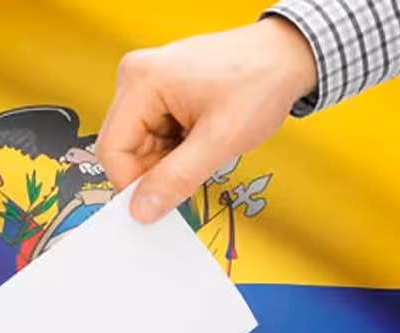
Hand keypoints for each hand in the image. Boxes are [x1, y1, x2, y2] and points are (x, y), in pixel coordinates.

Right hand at [96, 16, 316, 223]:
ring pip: (141, 147)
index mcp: (142, 82)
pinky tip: (203, 140)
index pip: (112, 151)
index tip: (156, 206)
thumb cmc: (261, 81)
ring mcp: (149, 84)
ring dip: (169, 161)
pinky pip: (156, 136)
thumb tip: (142, 209)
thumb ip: (177, 178)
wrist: (287, 57)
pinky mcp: (162, 92)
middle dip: (155, 172)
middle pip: (125, 149)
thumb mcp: (220, 140)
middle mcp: (137, 78)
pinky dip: (177, 150)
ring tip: (205, 148)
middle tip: (193, 174)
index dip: (132, 185)